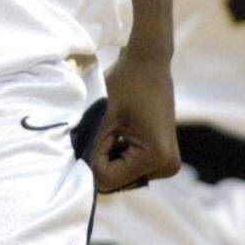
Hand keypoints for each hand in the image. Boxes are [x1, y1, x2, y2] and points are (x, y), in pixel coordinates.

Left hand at [91, 50, 179, 193]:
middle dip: (101, 159)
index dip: (92, 157)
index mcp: (156, 157)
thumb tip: (77, 175)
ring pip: (121, 177)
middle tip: (106, 127)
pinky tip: (120, 131)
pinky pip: (130, 169)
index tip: (97, 129)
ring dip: (108, 157)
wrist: (148, 62)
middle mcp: (167, 167)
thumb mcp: (102, 115)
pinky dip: (118, 154)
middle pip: (116, 182)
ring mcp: (167, 165)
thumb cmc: (124, 82)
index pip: (107, 180)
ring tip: (113, 128)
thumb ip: (90, 147)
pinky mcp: (163, 159)